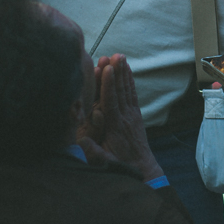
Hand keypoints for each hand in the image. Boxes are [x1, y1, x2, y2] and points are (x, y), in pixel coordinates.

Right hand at [77, 54, 163, 182]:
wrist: (143, 168)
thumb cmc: (120, 165)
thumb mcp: (104, 162)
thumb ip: (94, 152)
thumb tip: (81, 141)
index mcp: (115, 127)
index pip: (110, 102)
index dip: (108, 85)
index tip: (106, 68)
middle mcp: (125, 117)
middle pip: (119, 91)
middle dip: (116, 72)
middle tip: (113, 55)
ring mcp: (132, 115)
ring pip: (127, 90)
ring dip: (123, 72)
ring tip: (120, 56)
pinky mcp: (136, 114)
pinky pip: (132, 94)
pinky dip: (130, 81)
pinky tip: (127, 70)